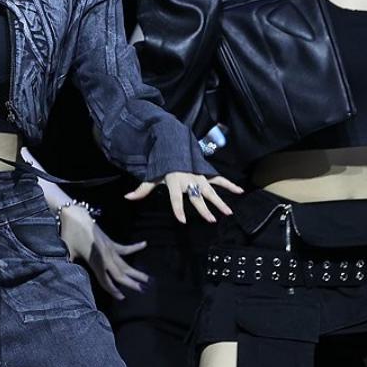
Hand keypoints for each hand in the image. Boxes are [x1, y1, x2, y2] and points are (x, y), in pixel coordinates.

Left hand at [58, 205, 148, 300]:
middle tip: (142, 290)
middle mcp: (105, 257)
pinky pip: (125, 248)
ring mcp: (110, 249)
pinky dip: (135, 247)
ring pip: (125, 263)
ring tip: (147, 278)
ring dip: (136, 271)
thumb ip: (69, 264)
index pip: (106, 280)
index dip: (113, 290)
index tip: (122, 297)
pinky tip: (144, 244)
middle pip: (120, 273)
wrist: (76, 216)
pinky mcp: (111, 242)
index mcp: (95, 262)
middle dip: (131, 283)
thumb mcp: (68, 252)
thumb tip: (63, 276)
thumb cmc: (70, 234)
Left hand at [126, 172, 243, 223]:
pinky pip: (219, 179)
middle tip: (211, 220)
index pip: (175, 198)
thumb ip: (141, 189)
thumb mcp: (152, 176)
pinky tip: (240, 190)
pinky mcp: (206, 172)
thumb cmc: (162, 165)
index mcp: (174, 181)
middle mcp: (188, 180)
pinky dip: (230, 184)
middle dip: (204, 209)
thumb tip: (126, 197)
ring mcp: (199, 176)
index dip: (178, 209)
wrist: (172, 145)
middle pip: (197, 197)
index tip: (182, 220)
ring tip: (228, 212)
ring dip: (220, 201)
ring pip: (210, 190)